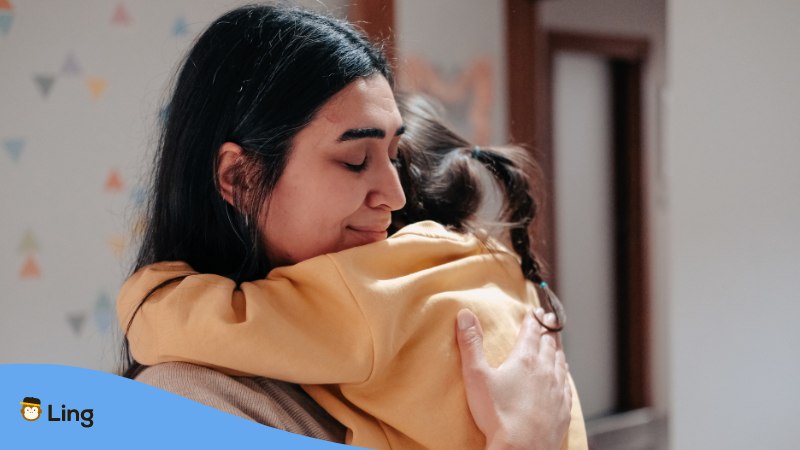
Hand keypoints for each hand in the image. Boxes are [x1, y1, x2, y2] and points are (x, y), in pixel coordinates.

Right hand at [456, 308, 571, 449]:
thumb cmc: (497, 415)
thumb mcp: (476, 376)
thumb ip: (471, 344)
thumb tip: (465, 314)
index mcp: (525, 360)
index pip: (531, 332)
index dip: (533, 320)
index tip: (536, 311)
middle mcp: (546, 371)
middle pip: (549, 344)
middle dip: (548, 329)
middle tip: (548, 318)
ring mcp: (557, 391)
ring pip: (561, 362)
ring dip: (557, 349)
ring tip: (556, 343)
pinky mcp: (563, 409)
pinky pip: (567, 385)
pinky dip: (565, 373)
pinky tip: (563, 375)